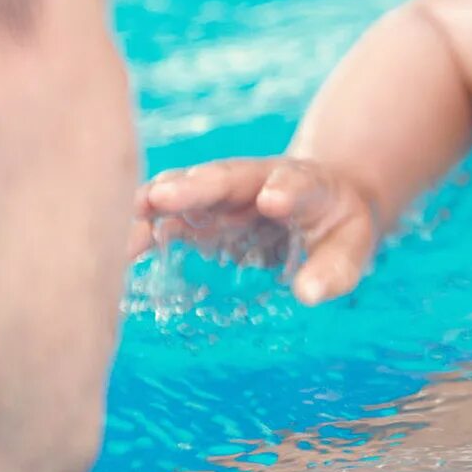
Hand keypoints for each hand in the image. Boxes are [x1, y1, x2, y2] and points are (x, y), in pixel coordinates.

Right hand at [133, 158, 379, 304]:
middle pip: (228, 177)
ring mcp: (225, 193)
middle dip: (197, 185)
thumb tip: (308, 294)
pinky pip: (167, 212)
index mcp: (307, 186)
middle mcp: (259, 181)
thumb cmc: (338, 228)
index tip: (272, 200)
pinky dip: (143, 224)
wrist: (324, 201)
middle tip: (164, 196)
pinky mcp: (201, 212)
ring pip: (189, 188)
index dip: (285, 189)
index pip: (297, 183)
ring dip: (159, 200)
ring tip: (129, 216)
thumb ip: (334, 269)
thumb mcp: (352, 246)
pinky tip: (119, 244)